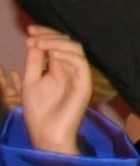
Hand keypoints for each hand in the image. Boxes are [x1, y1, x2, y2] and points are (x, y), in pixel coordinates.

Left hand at [18, 26, 93, 154]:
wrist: (47, 134)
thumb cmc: (38, 112)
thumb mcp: (31, 82)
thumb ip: (34, 63)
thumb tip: (34, 42)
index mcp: (59, 68)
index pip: (57, 45)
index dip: (45, 34)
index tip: (29, 30)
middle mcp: (71, 69)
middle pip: (67, 43)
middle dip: (49, 35)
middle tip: (32, 35)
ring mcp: (79, 76)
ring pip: (76, 50)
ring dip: (57, 43)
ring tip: (39, 44)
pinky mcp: (84, 84)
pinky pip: (81, 64)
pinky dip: (67, 55)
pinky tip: (52, 55)